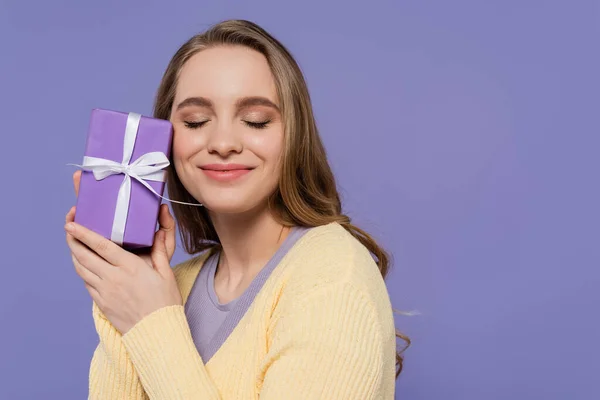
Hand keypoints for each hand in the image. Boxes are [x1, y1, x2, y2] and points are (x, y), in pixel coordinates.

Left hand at [66, 171, 180, 333]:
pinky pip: (87, 283)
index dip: (84, 233)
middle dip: (73, 241)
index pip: (101, 246)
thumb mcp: (166, 274)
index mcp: (130, 267)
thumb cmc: (165, 302)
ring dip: (75, 256)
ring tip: (74, 246)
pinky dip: (83, 272)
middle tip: (69, 230)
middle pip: (85, 256)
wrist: (156, 332)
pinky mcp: (102, 303)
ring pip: (82, 270)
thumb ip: (160, 252)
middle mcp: (113, 278)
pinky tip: (86, 267)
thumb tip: (160, 234)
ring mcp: (105, 292)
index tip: (72, 224)